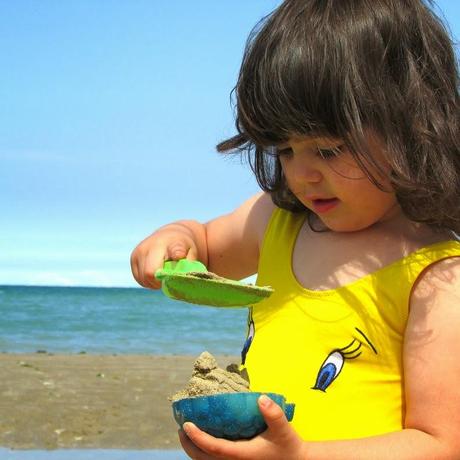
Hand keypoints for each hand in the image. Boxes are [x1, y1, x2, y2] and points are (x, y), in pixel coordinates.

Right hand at [130, 222, 200, 288]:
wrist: (170, 235)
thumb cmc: (183, 248)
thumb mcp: (191, 254)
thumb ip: (188, 266)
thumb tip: (179, 278)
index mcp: (173, 243)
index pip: (175, 249)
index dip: (176, 254)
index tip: (179, 256)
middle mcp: (152, 245)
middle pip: (150, 273)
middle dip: (160, 282)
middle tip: (168, 280)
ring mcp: (140, 251)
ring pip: (144, 279)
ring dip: (154, 283)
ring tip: (163, 275)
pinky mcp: (133, 257)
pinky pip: (139, 279)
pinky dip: (148, 282)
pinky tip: (156, 274)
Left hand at [179, 395, 306, 459]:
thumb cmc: (289, 446)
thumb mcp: (283, 429)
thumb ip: (273, 414)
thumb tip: (261, 397)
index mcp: (242, 456)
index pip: (213, 449)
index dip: (197, 438)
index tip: (186, 424)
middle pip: (203, 459)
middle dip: (189, 445)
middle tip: (182, 427)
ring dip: (194, 450)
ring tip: (188, 433)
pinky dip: (204, 452)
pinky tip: (205, 439)